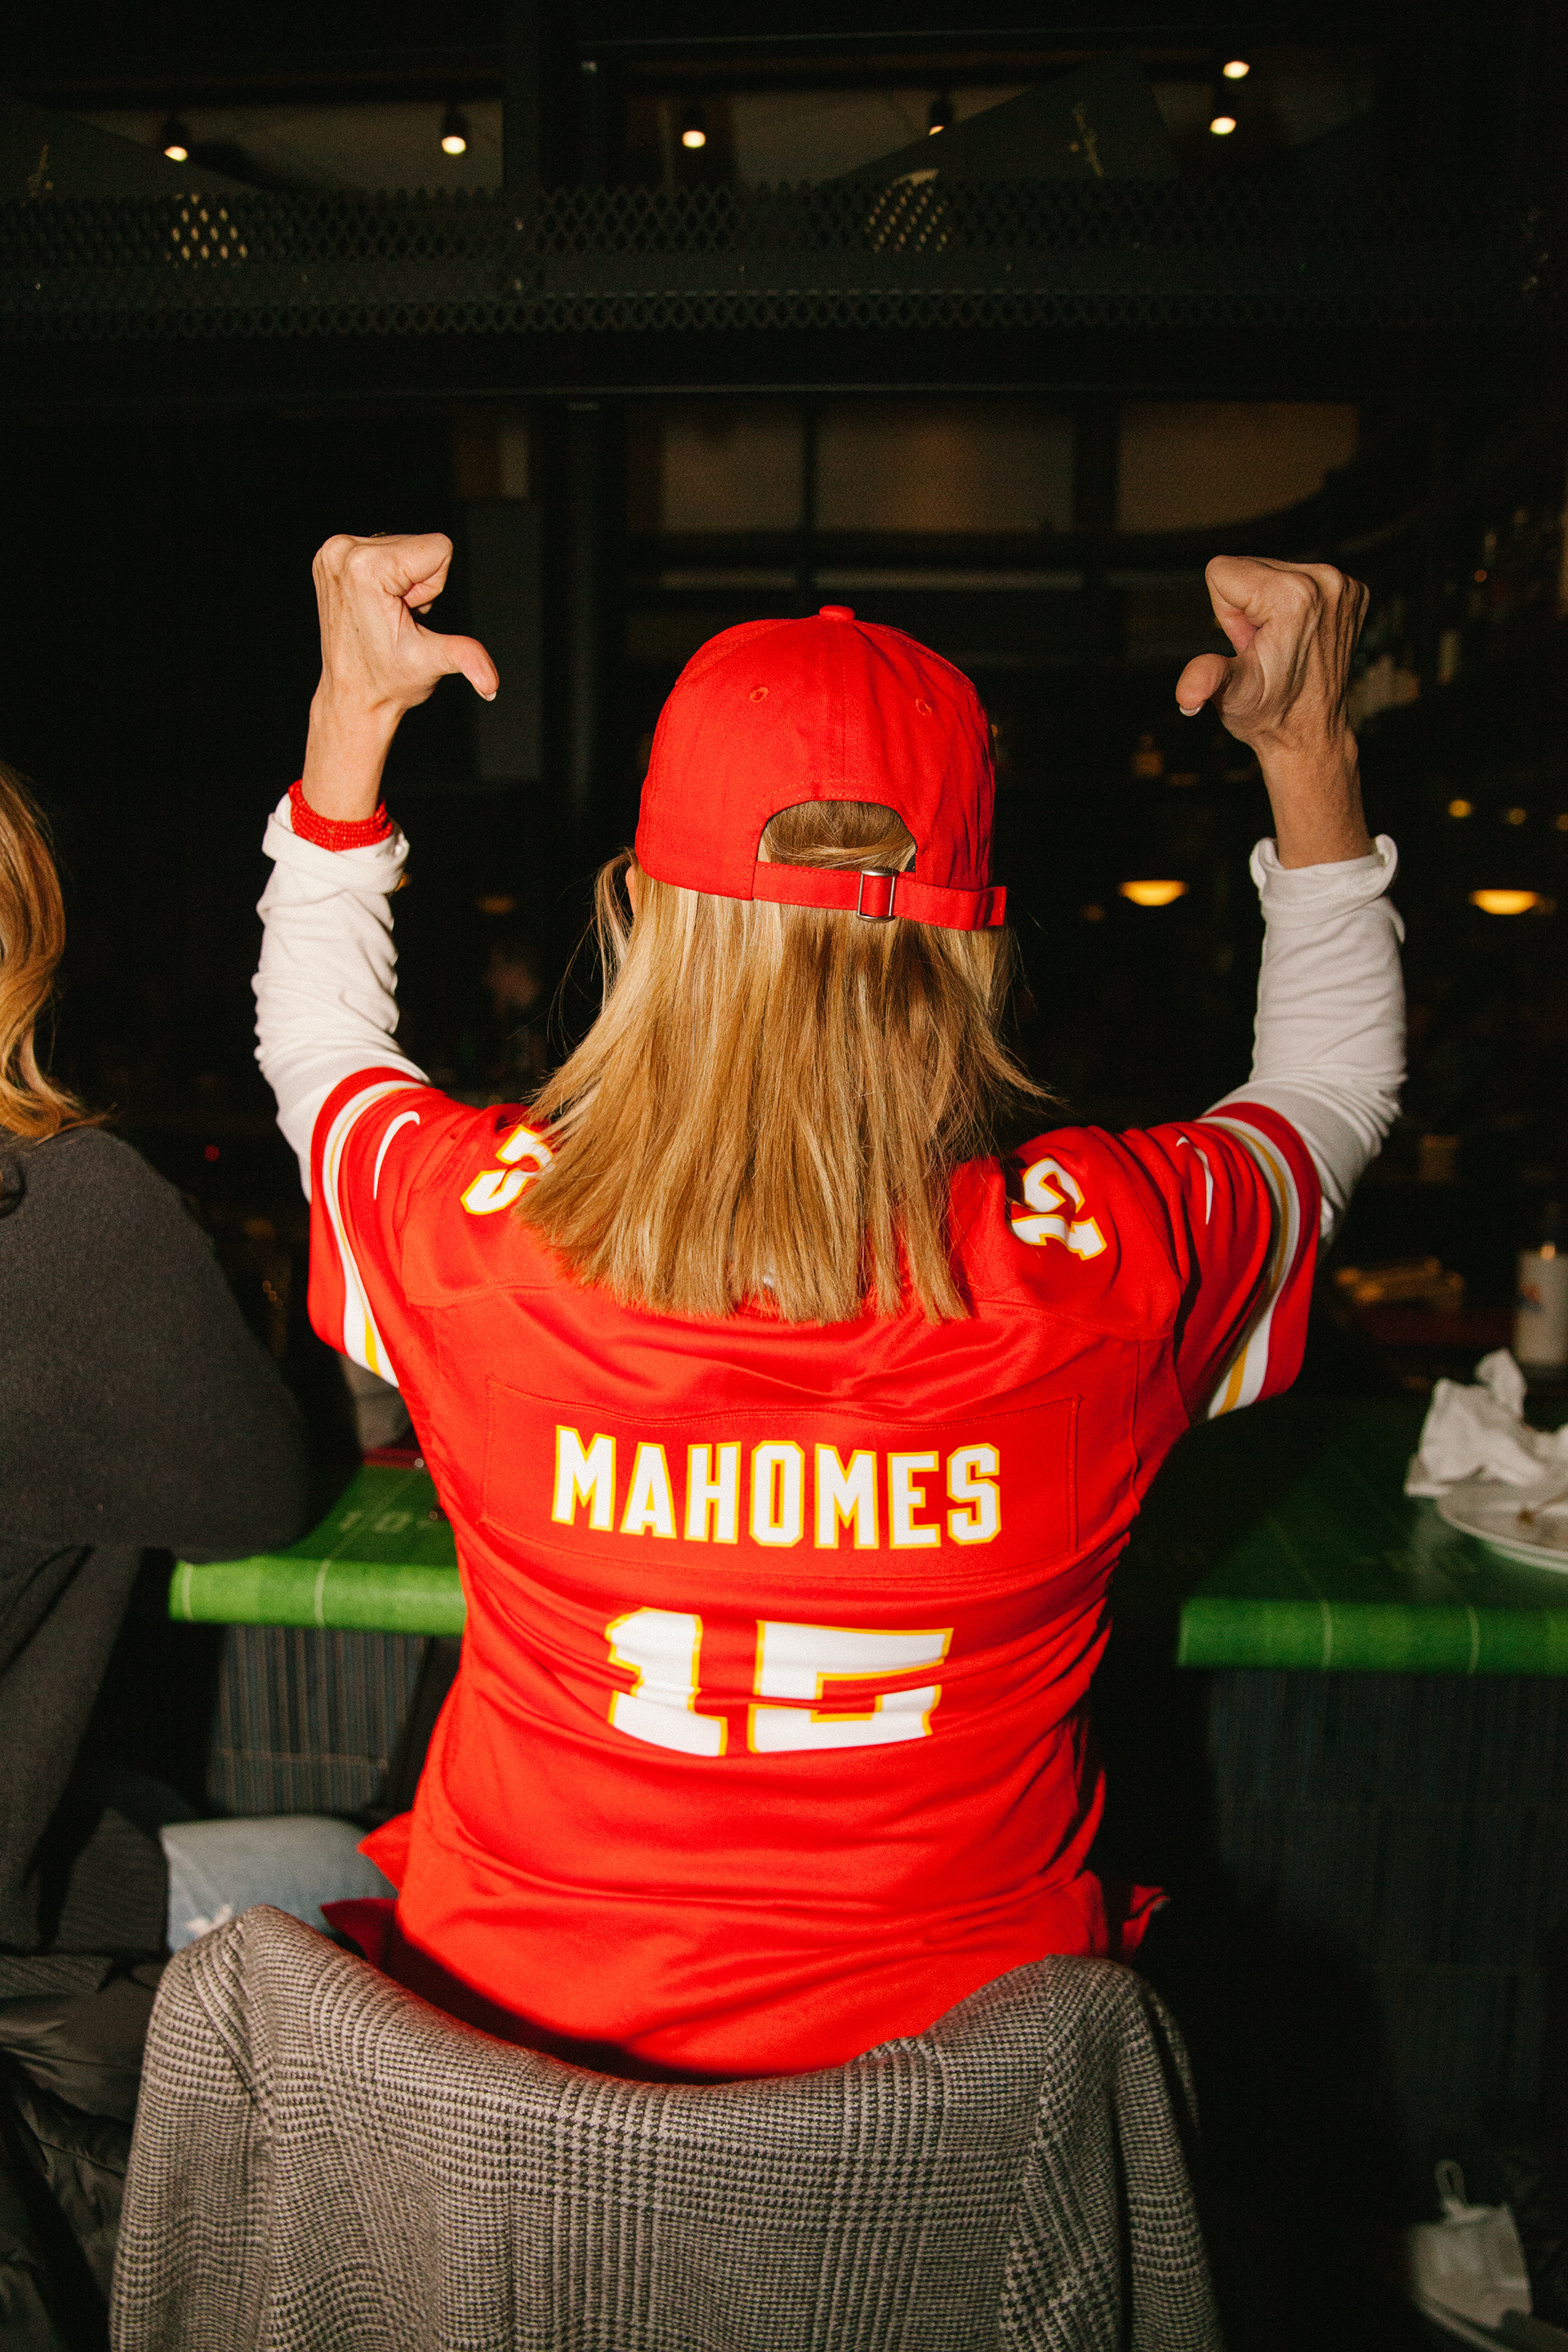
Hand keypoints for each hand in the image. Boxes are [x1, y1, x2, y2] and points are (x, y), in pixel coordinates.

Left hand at [302, 533, 497, 820]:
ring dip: (402, 582)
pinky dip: (386, 578)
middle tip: (397, 617)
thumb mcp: (431, 663)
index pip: (437, 547)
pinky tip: (376, 606)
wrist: (353, 696)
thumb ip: (466, 658)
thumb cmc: (386, 681)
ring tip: (386, 614)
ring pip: (402, 546)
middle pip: (418, 544)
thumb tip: (491, 684)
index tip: (409, 613)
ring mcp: (333, 553)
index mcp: (366, 567)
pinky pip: (382, 550)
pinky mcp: (330, 557)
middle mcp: (343, 551)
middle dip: (418, 583)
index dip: (434, 587)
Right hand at [1174, 555, 1373, 866]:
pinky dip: (1295, 606)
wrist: (1311, 733)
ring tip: (1282, 645)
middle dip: (1248, 607)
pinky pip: (1302, 579)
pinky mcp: (1354, 592)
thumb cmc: (1270, 715)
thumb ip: (1206, 680)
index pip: (1223, 570)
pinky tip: (1300, 638)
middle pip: (1250, 566)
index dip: (1225, 613)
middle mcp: (1324, 580)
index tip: (1248, 643)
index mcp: (1291, 596)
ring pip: (1275, 571)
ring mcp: (1344, 585)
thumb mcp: (1232, 695)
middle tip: (1265, 648)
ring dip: (1270, 607)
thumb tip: (1186, 696)